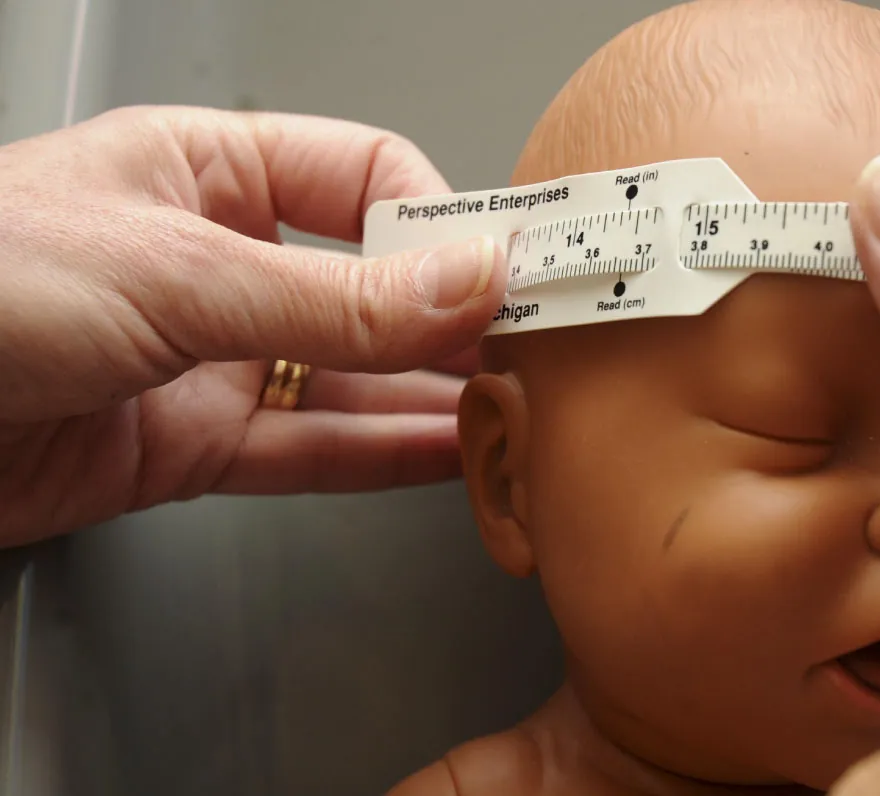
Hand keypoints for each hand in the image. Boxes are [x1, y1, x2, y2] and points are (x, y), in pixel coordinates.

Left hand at [0, 106, 505, 543]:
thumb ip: (330, 296)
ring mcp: (208, 358)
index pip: (368, 182)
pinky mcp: (189, 446)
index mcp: (208, 171)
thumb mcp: (171, 272)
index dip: (444, 226)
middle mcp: (217, 260)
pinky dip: (379, 457)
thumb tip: (466, 281)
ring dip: (429, 396)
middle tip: (533, 348)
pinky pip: (308, 450)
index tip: (505, 273)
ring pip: (348, 379)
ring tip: (510, 411)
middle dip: (452, 319)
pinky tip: (443, 457)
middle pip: (369, 286)